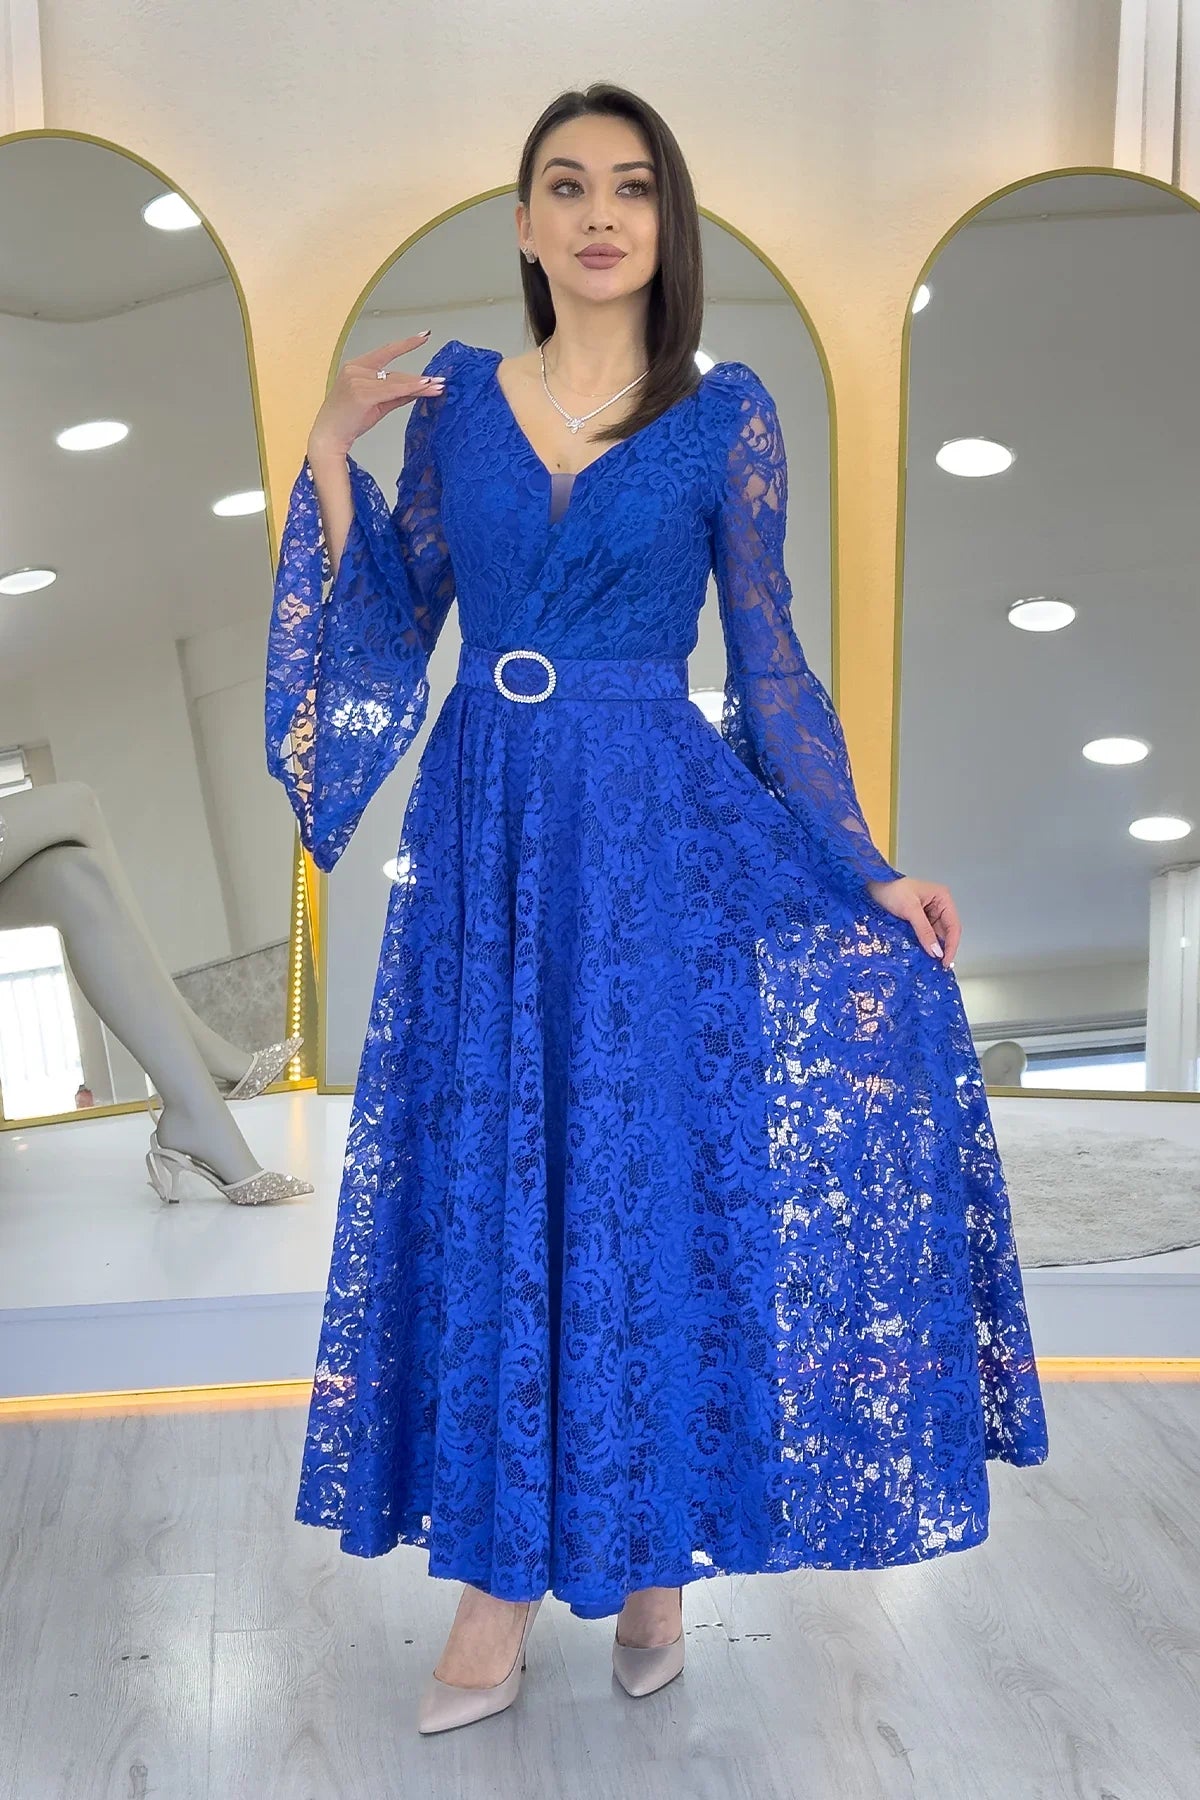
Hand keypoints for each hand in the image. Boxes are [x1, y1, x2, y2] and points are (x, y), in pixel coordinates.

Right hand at [306, 330, 445, 458]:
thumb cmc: (348, 421)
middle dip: (419, 379)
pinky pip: (392, 390)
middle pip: (395, 373)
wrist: (329, 437)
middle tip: (440, 380)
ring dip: (419, 385)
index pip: (386, 352)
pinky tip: (424, 387)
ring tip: (438, 386)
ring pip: (396, 382)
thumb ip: (396, 395)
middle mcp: (356, 369)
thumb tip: (417, 390)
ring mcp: (357, 380)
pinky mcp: (362, 393)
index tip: (424, 336)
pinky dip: (409, 389)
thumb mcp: (376, 404)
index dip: (406, 344)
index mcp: (356, 367)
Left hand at [865, 874, 959, 966]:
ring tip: (931, 963)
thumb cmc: (891, 890)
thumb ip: (924, 931)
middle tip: (938, 966)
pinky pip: (925, 935)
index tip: (945, 961)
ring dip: (933, 948)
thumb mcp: (910, 909)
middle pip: (947, 932)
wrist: (872, 885)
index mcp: (943, 898)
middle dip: (943, 948)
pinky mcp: (918, 920)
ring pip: (936, 935)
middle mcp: (939, 905)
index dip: (951, 945)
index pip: (953, 925)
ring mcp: (929, 913)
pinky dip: (925, 944)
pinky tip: (923, 954)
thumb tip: (936, 951)